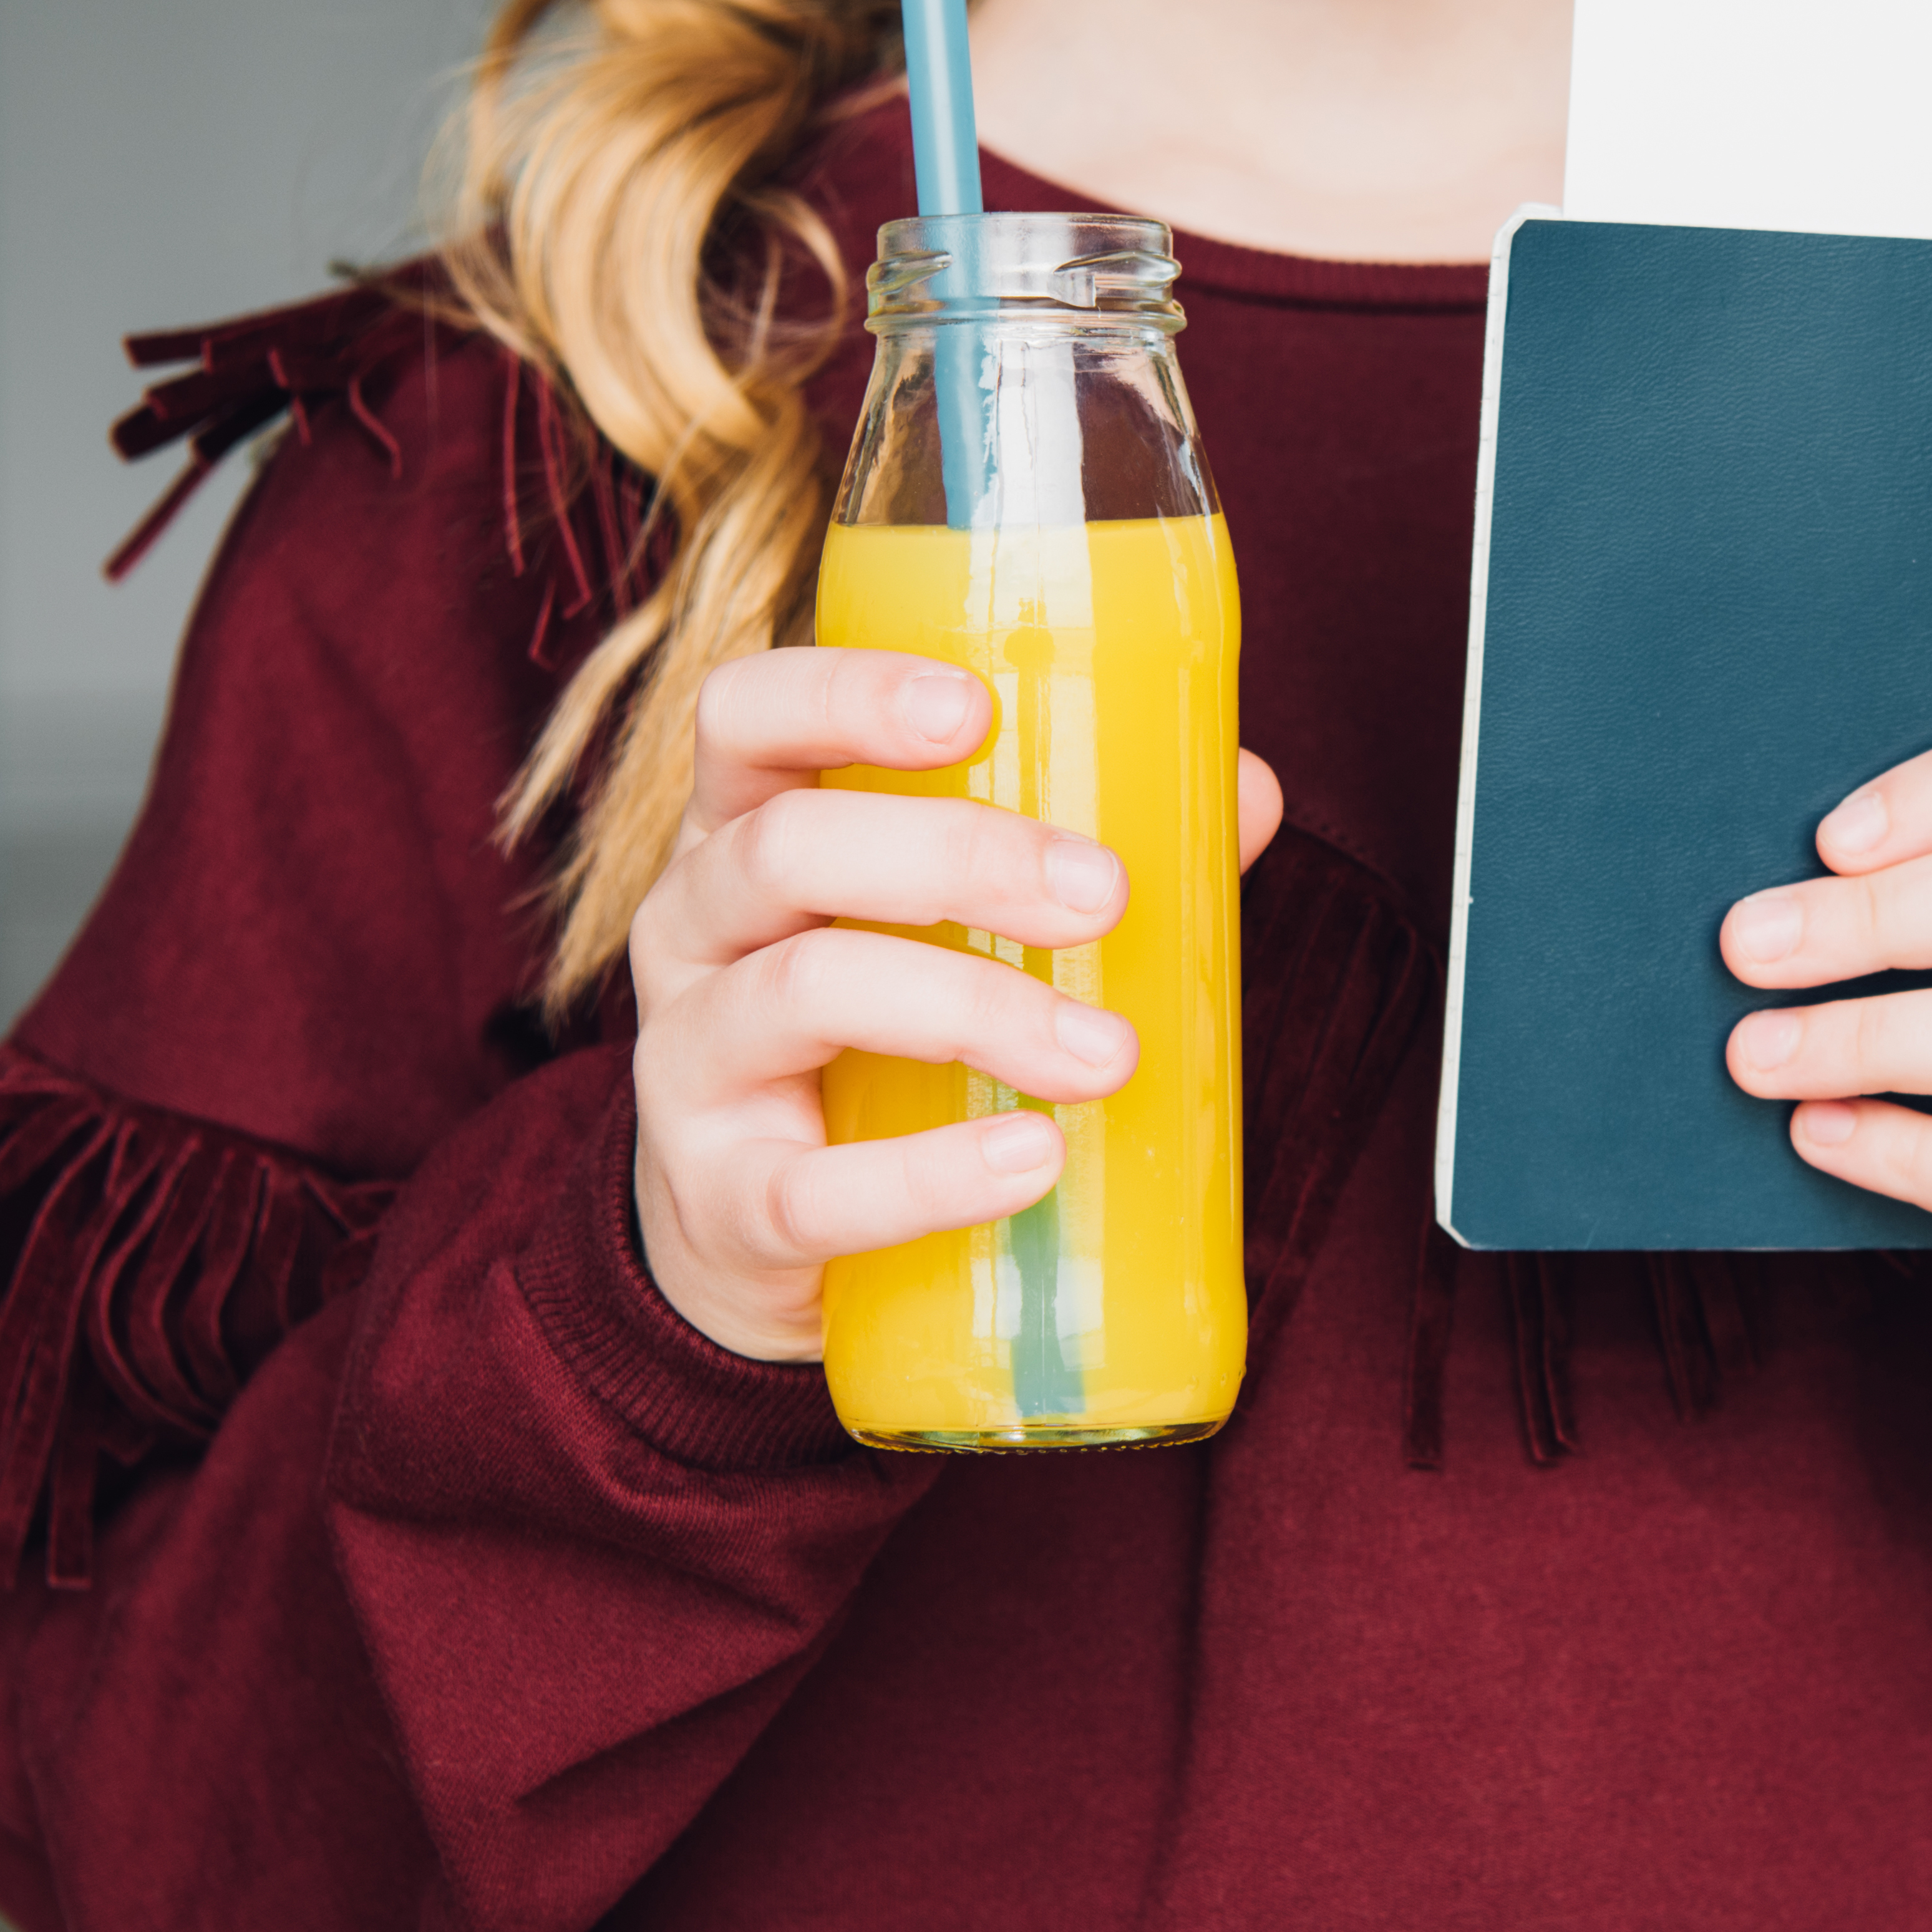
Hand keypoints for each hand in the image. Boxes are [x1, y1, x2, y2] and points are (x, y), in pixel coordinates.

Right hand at [627, 646, 1283, 1362]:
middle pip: (788, 847)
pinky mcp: (717, 1203)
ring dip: (975, 1010)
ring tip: (1107, 1054)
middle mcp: (689, 930)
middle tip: (1103, 894)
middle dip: (958, 857)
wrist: (766, 1238)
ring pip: (803, 994)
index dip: (841, 693)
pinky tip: (1031, 1161)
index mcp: (744, 832)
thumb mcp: (942, 928)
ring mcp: (686, 1068)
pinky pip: (808, 1188)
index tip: (974, 707)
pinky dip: (929, 1177)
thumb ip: (1077, 855)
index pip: (743, 714)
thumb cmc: (873, 1041)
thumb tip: (1245, 792)